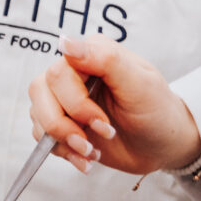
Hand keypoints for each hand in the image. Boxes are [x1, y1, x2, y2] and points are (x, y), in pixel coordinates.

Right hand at [27, 35, 200, 176]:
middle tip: (91, 142)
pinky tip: (87, 158)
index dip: (76, 102)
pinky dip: (63, 152)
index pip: (60, 72)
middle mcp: (73, 72)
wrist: (163, 145)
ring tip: (90, 152)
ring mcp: (64, 98)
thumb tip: (65, 42)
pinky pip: (42, 136)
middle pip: (40, 92)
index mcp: (91, 54)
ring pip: (37, 114)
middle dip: (63, 124)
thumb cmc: (157, 109)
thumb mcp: (139, 83)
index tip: (102, 123)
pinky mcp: (63, 123)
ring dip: (62, 140)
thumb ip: (104, 59)